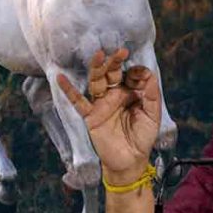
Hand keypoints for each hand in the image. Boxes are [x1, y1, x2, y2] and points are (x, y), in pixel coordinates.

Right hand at [57, 48, 161, 185]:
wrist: (130, 160)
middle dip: (115, 61)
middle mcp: (114, 95)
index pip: (131, 75)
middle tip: (121, 51)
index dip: (137, 72)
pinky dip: (68, 90)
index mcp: (130, 93)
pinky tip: (60, 78)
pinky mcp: (91, 115)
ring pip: (97, 81)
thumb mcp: (152, 115)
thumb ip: (152, 95)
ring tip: (99, 54)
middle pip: (112, 73)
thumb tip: (150, 74)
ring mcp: (101, 104)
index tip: (142, 76)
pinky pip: (77, 101)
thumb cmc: (142, 137)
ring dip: (97, 68)